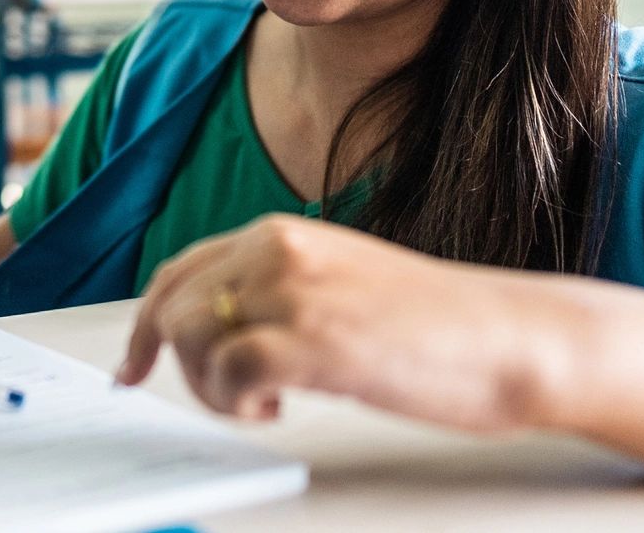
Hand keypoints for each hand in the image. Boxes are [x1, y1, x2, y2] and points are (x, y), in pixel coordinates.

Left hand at [117, 215, 551, 433]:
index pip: (182, 270)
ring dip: (213, 388)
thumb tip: (223, 329)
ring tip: (264, 404)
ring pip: (192, 340)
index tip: (134, 365)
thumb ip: (281, 289)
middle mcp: (277, 250)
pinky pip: (227, 374)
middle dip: (178, 364)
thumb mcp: (341, 284)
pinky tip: (278, 410)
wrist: (510, 338)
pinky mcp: (310, 340)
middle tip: (212, 402)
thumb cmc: (438, 325)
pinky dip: (237, 404)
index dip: (147, 323)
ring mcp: (292, 292)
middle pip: (173, 307)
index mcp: (282, 234)